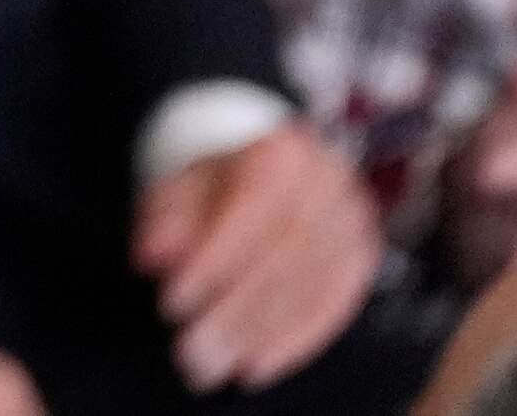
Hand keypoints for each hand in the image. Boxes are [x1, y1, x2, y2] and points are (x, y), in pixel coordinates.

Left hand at [133, 122, 379, 389]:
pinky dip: (293, 341)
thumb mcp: (181, 190)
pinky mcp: (363, 261)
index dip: (213, 260)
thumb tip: (152, 256)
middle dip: (236, 310)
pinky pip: (333, 308)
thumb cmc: (217, 188)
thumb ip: (167, 220)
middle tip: (192, 354)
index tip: (173, 302)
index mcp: (283, 151)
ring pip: (310, 286)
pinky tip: (257, 365)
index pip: (251, 208)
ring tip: (215, 366)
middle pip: (286, 254)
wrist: (266, 179)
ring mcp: (354, 223)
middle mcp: (330, 182)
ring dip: (260, 333)